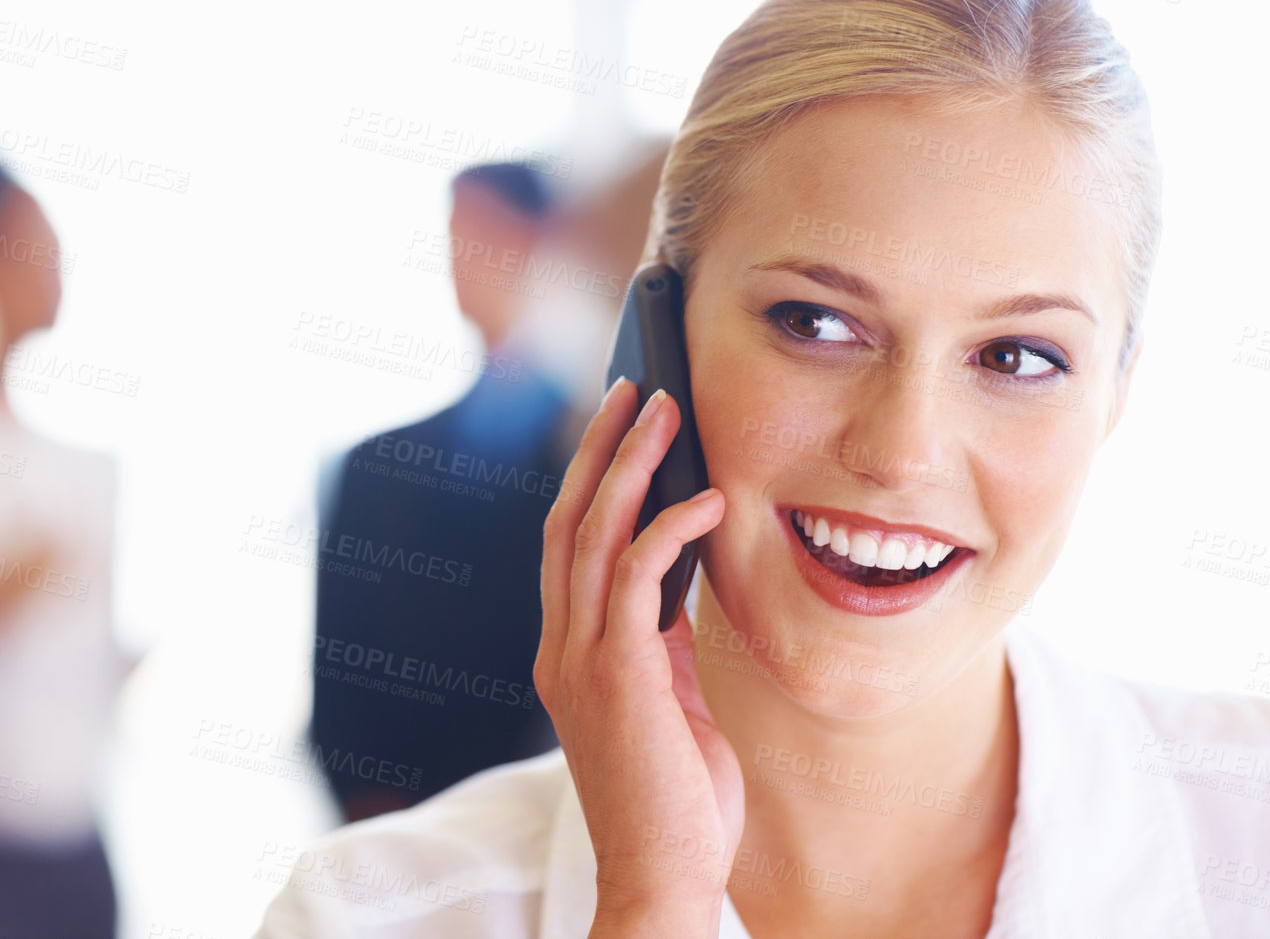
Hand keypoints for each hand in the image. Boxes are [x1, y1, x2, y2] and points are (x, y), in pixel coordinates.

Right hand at [535, 377, 744, 937]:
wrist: (663, 880)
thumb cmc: (674, 802)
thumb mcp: (667, 703)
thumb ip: (659, 640)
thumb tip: (678, 578)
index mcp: (568, 653)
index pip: (569, 545)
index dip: (592, 479)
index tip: (623, 427)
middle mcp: (561, 647)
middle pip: (568, 521)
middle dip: (602, 448)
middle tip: (638, 388)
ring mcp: (581, 661)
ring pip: (593, 535)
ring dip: (630, 465)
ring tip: (665, 410)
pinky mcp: (617, 676)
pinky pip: (637, 578)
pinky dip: (669, 528)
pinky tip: (708, 500)